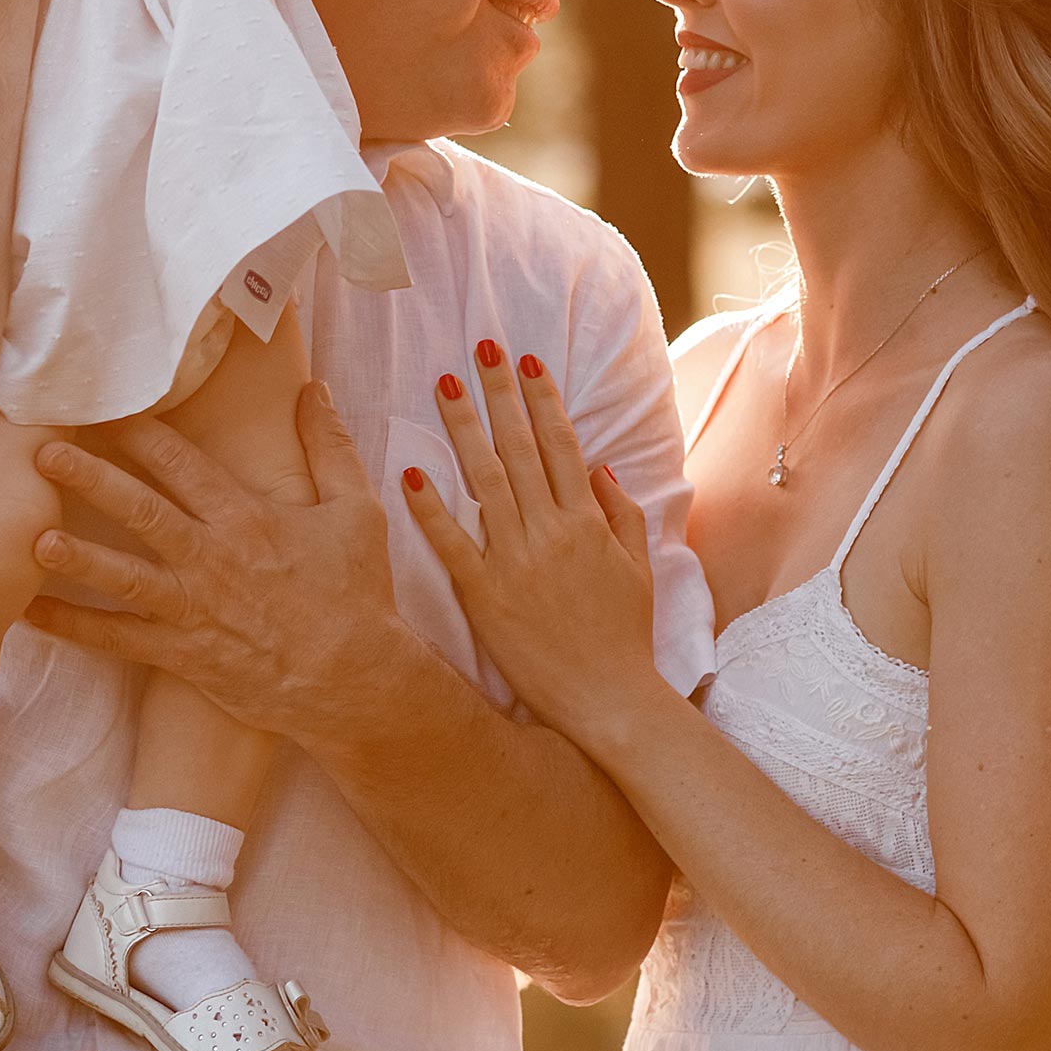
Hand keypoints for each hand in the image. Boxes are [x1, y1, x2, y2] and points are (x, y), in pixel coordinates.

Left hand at [22, 386, 416, 745]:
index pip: (183, 464)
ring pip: (121, 576)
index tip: (104, 411)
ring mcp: (193, 609)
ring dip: (74, 557)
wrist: (358, 680)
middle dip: (89, 479)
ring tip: (30, 538)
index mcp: (247, 517)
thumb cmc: (359, 594)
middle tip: (42, 454)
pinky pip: (118, 640)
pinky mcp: (183, 655)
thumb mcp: (356, 508)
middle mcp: (211, 558)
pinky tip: (30, 614)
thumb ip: (329, 445)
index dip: (141, 434)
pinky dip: (72, 628)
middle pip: (140, 510)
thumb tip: (316, 388)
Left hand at [405, 342, 662, 749]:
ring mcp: (516, 560)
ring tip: (445, 386)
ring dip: (464, 428)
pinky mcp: (485, 594)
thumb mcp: (638, 568)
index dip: (542, 400)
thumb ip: (621, 513)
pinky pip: (453, 543)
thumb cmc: (623, 637)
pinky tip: (411, 471)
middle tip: (480, 350)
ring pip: (486, 480)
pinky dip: (431, 506)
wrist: (608, 701)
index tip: (526, 362)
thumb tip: (600, 466)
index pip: (562, 445)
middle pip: (520, 448)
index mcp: (587, 522)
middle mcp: (551, 531)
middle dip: (499, 394)